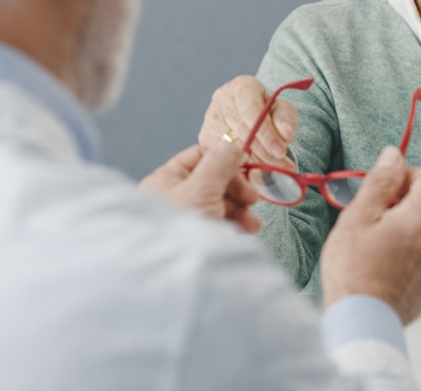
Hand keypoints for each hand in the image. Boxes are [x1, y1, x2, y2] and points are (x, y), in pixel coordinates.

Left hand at [139, 141, 262, 233]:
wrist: (171, 278)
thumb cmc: (181, 229)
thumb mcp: (202, 190)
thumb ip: (219, 164)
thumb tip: (232, 143)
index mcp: (166, 180)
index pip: (200, 156)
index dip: (225, 161)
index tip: (247, 170)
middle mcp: (173, 197)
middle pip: (212, 180)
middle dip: (237, 190)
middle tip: (254, 200)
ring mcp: (185, 218)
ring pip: (217, 204)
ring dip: (240, 210)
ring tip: (253, 225)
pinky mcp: (195, 237)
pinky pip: (217, 223)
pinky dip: (234, 224)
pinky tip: (245, 232)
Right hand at [198, 75, 297, 171]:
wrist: (251, 116)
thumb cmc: (268, 111)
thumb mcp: (282, 109)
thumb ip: (286, 118)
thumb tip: (286, 134)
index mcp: (242, 87)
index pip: (251, 110)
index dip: (266, 133)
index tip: (281, 151)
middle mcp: (221, 101)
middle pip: (242, 131)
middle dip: (264, 154)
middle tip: (282, 169)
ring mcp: (210, 121)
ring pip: (232, 149)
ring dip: (253, 165)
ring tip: (272, 173)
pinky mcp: (204, 140)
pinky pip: (222, 160)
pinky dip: (240, 170)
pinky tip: (254, 175)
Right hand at [321, 146, 420, 324]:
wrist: (362, 323)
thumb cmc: (354, 272)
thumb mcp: (358, 217)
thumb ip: (380, 181)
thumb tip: (394, 155)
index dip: (408, 176)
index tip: (386, 190)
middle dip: (406, 202)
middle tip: (375, 219)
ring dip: (410, 227)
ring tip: (379, 244)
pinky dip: (415, 250)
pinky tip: (389, 263)